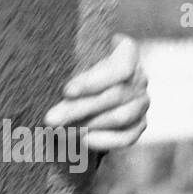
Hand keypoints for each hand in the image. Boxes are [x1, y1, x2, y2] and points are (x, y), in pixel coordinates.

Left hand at [43, 33, 148, 152]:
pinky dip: (104, 140)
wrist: (87, 83)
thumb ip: (70, 64)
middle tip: (51, 119)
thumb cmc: (76, 62)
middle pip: (114, 96)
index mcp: (127, 52)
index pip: (119, 68)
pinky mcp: (140, 123)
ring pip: (120, 117)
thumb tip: (60, 91)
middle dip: (79, 109)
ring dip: (88, 125)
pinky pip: (127, 136)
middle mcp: (139, 77)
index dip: (93, 81)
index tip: (66, 91)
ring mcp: (142, 101)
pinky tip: (82, 140)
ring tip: (61, 130)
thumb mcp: (75, 57)